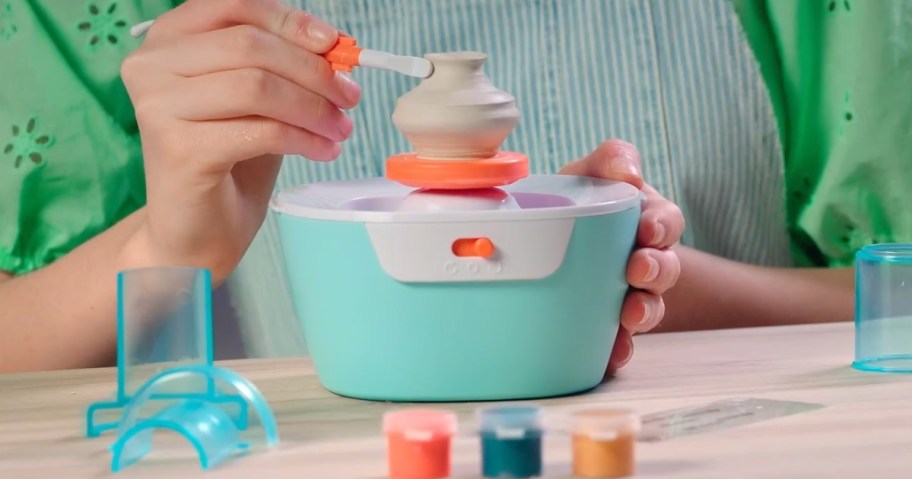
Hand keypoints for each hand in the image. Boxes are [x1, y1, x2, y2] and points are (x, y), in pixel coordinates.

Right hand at [119, 0, 359, 280]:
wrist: (197, 231)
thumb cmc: (228, 160)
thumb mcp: (258, 100)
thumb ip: (283, 65)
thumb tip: (336, 46)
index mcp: (168, 39)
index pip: (235, 7)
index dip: (290, 21)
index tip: (334, 45)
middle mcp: (151, 65)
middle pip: (251, 46)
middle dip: (313, 70)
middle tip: (350, 96)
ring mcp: (158, 106)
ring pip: (257, 86)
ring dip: (313, 108)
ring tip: (340, 128)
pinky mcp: (178, 149)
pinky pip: (259, 131)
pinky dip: (303, 139)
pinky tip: (324, 151)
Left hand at [559, 140, 683, 371]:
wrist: (537, 240)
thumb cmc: (572, 201)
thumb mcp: (588, 172)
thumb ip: (612, 159)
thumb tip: (630, 175)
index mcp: (644, 221)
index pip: (667, 223)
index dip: (663, 227)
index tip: (648, 230)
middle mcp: (642, 260)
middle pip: (666, 268)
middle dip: (657, 269)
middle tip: (637, 268)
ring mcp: (627, 294)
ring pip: (649, 307)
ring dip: (644, 311)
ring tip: (630, 315)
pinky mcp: (605, 325)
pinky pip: (619, 342)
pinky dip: (619, 349)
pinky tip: (612, 353)